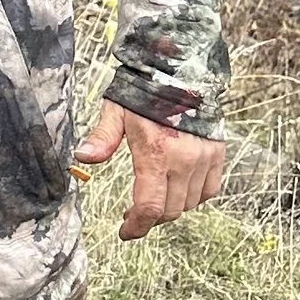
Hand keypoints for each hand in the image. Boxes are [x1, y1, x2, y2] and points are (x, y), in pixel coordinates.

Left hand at [73, 96, 226, 240]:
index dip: (136, 227)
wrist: (183, 67)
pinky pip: (209, 190)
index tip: (125, 232)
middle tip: (133, 214)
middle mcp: (184, 160)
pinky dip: (194, 196)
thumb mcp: (116, 110)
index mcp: (156, 153)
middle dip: (150, 218)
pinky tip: (178, 188)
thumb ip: (102, 137)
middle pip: (169, 211)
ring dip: (171, 207)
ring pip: (189, 204)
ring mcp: (204, 159)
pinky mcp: (217, 154)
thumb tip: (82, 158)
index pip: (149, 207)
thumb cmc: (145, 89)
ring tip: (154, 197)